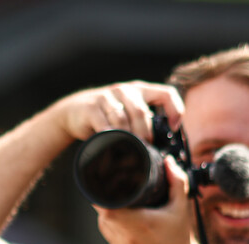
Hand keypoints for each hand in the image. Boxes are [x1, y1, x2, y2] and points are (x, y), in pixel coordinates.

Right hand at [51, 80, 183, 144]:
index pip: (166, 93)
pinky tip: (112, 144)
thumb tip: (164, 143)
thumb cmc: (106, 115)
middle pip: (141, 112)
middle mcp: (125, 90)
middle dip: (144, 133)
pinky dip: (111, 137)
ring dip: (127, 137)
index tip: (174, 127)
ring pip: (123, 119)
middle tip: (145, 147)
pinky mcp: (91, 107)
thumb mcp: (128, 112)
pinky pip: (105, 125)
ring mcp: (106, 97)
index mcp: (140, 90)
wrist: (74, 111)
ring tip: (129, 148)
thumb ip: (144, 120)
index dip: (175, 110)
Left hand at [96, 155, 201, 243]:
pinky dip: (117, 235)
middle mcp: (127, 239)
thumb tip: (168, 161)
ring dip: (111, 220)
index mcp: (139, 224)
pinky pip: (111, 242)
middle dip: (108, 206)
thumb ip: (176, 181)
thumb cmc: (181, 239)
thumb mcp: (181, 207)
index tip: (105, 188)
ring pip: (105, 229)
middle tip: (118, 198)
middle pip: (103, 216)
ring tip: (127, 215)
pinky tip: (132, 233)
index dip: (101, 197)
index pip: (105, 208)